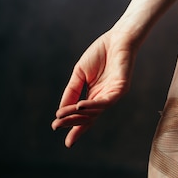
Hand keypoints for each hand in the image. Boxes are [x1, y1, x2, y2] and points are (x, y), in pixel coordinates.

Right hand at [51, 30, 136, 146]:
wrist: (116, 39)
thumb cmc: (99, 54)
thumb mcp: (79, 74)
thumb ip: (71, 91)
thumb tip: (61, 111)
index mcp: (94, 96)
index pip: (84, 116)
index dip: (74, 127)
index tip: (64, 139)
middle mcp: (104, 99)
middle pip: (88, 117)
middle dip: (72, 122)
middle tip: (57, 126)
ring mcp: (113, 95)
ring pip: (95, 111)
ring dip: (79, 114)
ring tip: (64, 116)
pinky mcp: (121, 88)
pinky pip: (106, 101)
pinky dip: (92, 105)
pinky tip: (80, 105)